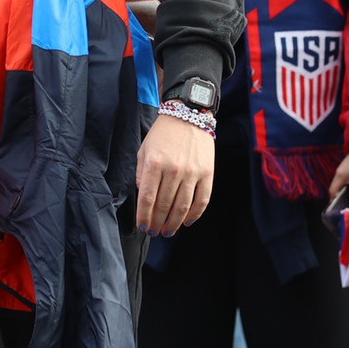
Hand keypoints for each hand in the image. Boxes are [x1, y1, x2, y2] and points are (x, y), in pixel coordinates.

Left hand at [135, 115, 214, 235]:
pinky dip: (195, 214)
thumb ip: (141, 173)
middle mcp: (173, 170)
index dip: (144, 216)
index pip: (147, 198)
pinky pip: (202, 199)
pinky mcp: (207, 173)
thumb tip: (142, 194)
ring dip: (174, 223)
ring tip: (168, 231)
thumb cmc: (163, 133)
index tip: (142, 226)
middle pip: (164, 205)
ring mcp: (192, 172)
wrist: (189, 115)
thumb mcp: (144, 149)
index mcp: (154, 163)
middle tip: (154, 232)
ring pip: (182, 206)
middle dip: (157, 222)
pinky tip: (187, 221)